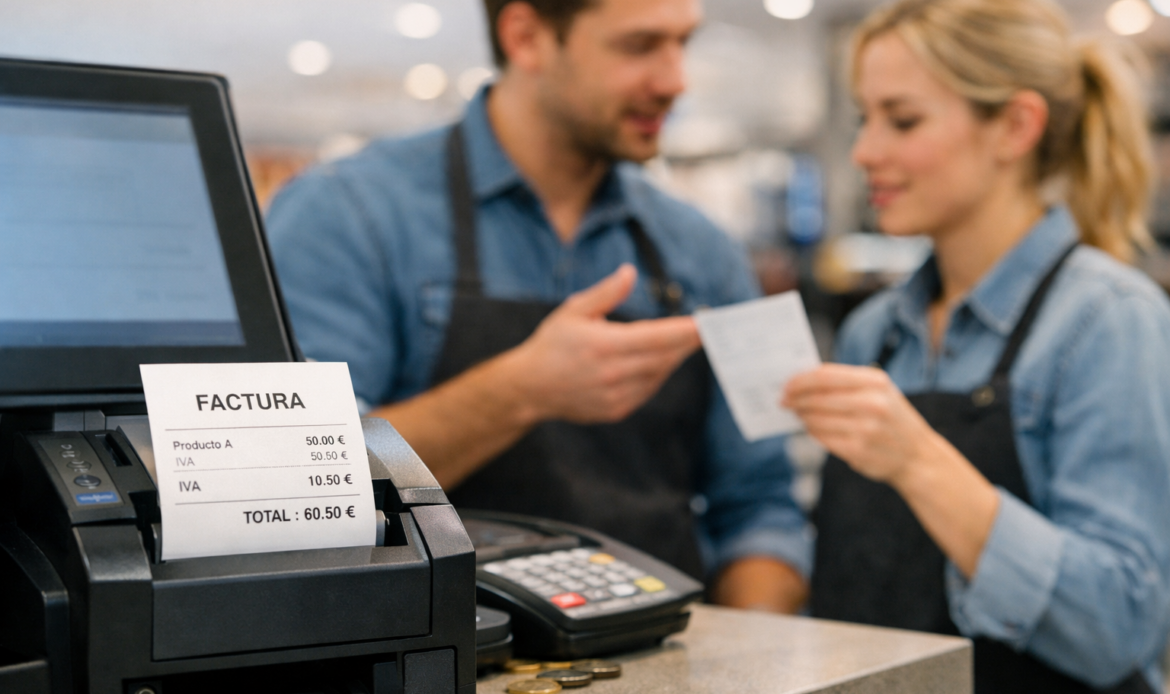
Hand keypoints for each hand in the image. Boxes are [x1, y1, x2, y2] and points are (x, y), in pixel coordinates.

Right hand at [507, 264, 700, 423]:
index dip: (685, 331)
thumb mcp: (574, 310)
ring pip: (659, 375)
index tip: (707, 324)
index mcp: (604, 344)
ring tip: (683, 342)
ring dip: (673, 358)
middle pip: (665, 357)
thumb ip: (606, 293)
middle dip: (687, 343)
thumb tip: (629, 272)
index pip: (656, 337)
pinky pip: (648, 390)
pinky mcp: (617, 410)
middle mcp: (613, 373)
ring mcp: (616, 395)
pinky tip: (658, 361)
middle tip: (707, 330)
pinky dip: (657, 374)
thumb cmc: (552, 343)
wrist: (530, 388)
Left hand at [782, 364, 938, 484]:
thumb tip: (804, 381)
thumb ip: (847, 383)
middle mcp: (872, 403)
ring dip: (802, 416)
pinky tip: (812, 429)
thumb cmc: (892, 418)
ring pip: (816, 419)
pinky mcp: (858, 450)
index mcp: (875, 381)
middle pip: (817, 397)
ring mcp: (865, 428)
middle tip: (784, 401)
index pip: (825, 375)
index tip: (786, 384)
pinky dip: (813, 432)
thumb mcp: (880, 391)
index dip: (800, 380)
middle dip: (796, 399)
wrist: (917, 455)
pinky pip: (823, 438)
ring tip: (798, 414)